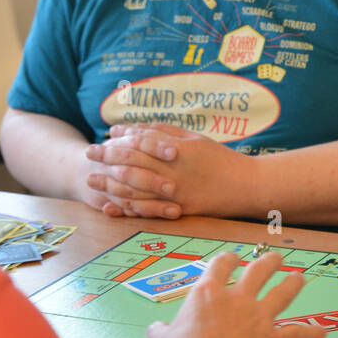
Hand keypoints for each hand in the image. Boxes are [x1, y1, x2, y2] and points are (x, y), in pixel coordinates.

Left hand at [84, 124, 249, 218]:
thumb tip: (139, 127)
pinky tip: (114, 206)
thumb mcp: (197, 139)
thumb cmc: (223, 159)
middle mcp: (174, 170)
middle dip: (108, 158)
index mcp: (178, 149)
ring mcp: (176, 192)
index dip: (121, 138)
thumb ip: (168, 132)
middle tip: (89, 154)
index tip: (105, 135)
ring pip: (136, 188)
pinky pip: (149, 210)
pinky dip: (129, 208)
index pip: (142, 141)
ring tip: (92, 180)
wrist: (248, 186)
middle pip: (133, 163)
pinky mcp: (181, 210)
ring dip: (111, 184)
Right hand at [147, 253, 325, 337]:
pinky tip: (321, 333)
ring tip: (299, 278)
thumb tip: (156, 329)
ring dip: (292, 284)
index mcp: (208, 293)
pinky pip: (297, 335)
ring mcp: (258, 318)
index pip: (221, 264)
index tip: (232, 257)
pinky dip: (310, 334)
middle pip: (258, 271)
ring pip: (282, 293)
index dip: (228, 259)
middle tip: (274, 259)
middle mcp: (237, 299)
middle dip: (268, 262)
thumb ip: (161, 331)